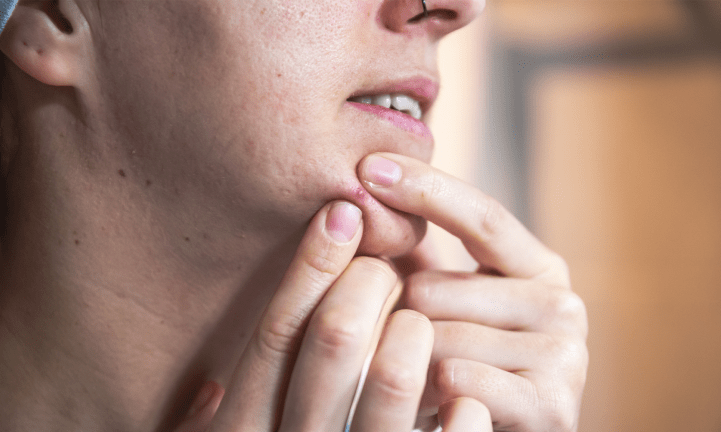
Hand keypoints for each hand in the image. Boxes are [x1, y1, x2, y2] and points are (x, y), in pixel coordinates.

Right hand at [174, 201, 492, 431]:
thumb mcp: (256, 431)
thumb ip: (255, 394)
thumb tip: (236, 355)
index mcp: (242, 429)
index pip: (275, 333)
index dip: (310, 269)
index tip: (342, 214)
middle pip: (331, 345)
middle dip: (366, 287)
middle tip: (385, 256)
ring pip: (389, 390)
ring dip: (413, 338)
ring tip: (420, 317)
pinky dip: (461, 422)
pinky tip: (469, 396)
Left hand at [358, 153, 588, 431]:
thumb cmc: (466, 368)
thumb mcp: (446, 306)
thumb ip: (418, 257)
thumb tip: (366, 190)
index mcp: (540, 268)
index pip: (480, 215)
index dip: (423, 189)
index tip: (367, 166)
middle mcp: (563, 304)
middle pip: (435, 288)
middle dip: (399, 321)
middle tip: (404, 351)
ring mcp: (566, 356)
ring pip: (436, 337)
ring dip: (407, 364)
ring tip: (419, 383)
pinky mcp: (553, 406)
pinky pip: (453, 379)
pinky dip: (428, 398)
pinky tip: (437, 409)